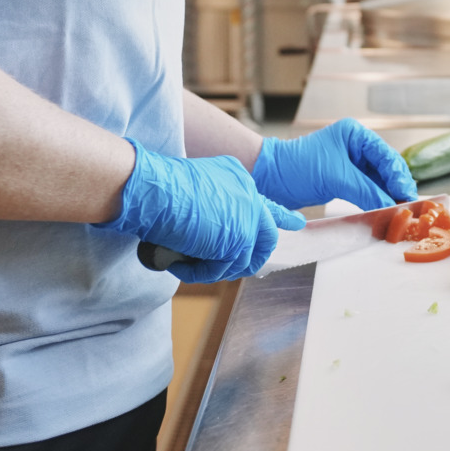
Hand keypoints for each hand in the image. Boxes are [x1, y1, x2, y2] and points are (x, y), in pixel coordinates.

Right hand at [101, 140, 305, 282]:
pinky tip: (180, 265)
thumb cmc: (159, 188)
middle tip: (237, 266)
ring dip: (217, 268)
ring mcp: (247, 217)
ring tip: (192, 264)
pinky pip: (221, 269)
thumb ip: (212, 207)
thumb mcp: (193, 190)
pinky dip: (199, 272)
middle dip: (253, 257)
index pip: (265, 201)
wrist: (153, 189)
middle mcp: (248, 194)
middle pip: (265, 235)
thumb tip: (213, 235)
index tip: (296, 223)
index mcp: (238, 177)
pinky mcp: (238, 239)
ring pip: (245, 258)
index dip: (281, 215)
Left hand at [253, 119, 417, 211]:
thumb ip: (367, 191)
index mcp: (355, 134)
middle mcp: (356, 146)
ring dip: (387, 197)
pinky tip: (383, 212)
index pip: (386, 156)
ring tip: (399, 213)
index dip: (398, 177)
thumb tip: (392, 208)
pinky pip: (367, 191)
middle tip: (408, 207)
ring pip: (378, 182)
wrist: (270, 179)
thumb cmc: (297, 167)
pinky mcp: (344, 180)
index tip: (407, 196)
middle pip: (386, 169)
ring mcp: (350, 164)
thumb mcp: (337, 178)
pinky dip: (375, 201)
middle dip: (396, 187)